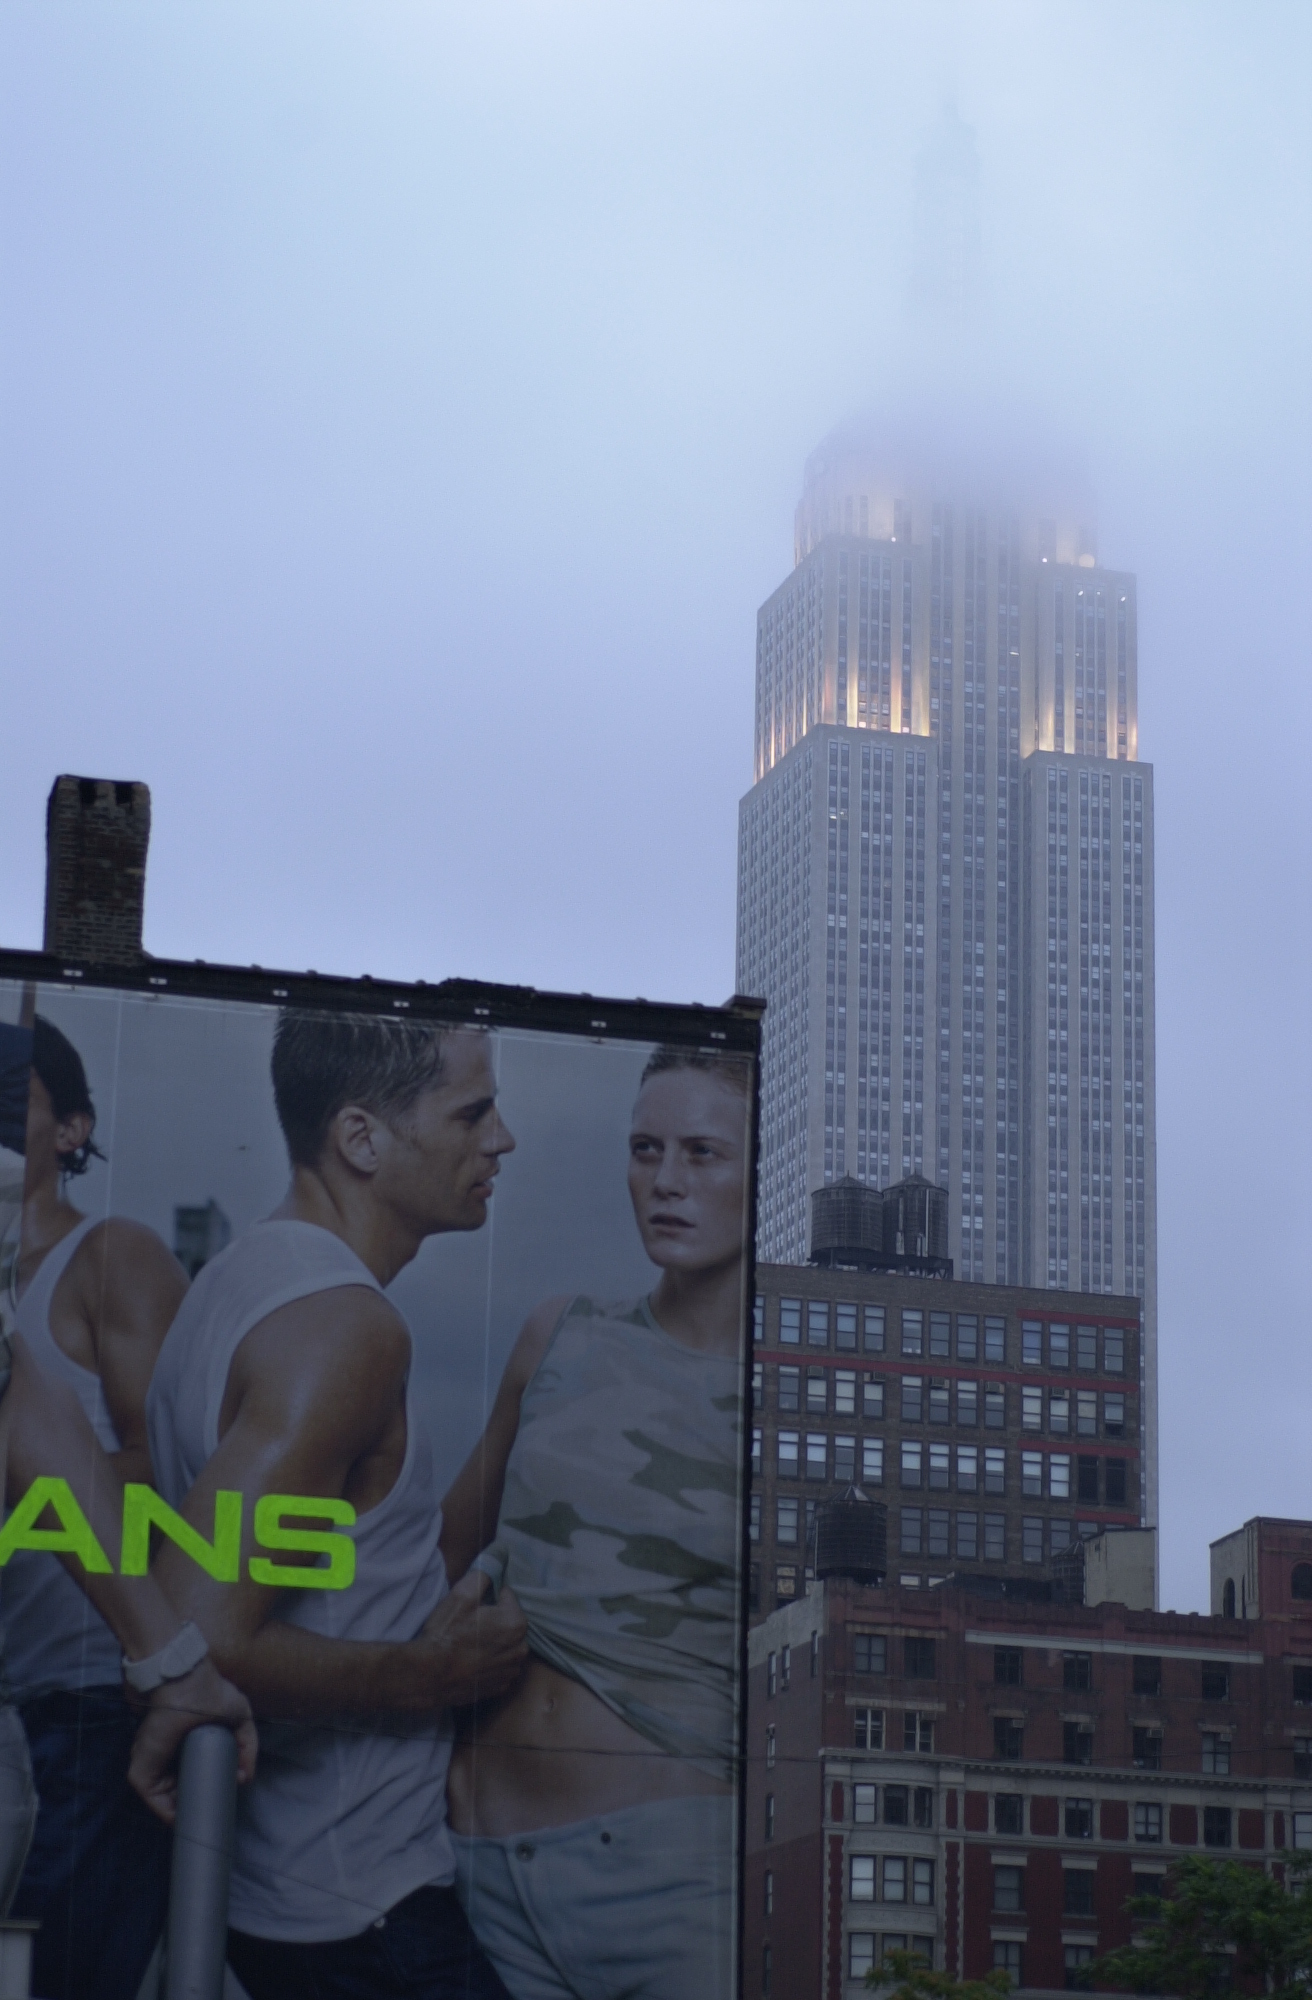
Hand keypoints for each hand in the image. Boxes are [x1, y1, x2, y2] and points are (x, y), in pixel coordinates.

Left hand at [128, 1658, 258, 1824]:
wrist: (177, 1680)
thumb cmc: (206, 1692)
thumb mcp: (240, 1715)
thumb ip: (247, 1745)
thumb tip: (244, 1778)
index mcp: (187, 1745)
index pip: (193, 1774)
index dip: (206, 1788)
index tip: (219, 1798)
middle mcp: (168, 1756)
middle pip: (178, 1790)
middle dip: (193, 1802)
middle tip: (208, 1813)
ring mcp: (153, 1764)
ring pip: (165, 1798)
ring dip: (180, 1811)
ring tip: (197, 1821)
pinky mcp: (141, 1771)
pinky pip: (153, 1800)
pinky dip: (166, 1814)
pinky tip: (181, 1819)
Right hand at [417, 1571, 528, 1708]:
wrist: (429, 1676)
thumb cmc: (446, 1634)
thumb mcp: (461, 1594)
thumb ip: (483, 1576)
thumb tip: (495, 1567)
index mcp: (516, 1623)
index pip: (508, 1597)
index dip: (490, 1597)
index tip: (473, 1606)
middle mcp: (521, 1648)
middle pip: (510, 1623)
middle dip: (496, 1620)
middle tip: (470, 1624)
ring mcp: (511, 1671)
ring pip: (507, 1646)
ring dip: (494, 1642)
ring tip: (470, 1644)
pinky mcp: (500, 1688)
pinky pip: (500, 1667)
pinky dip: (491, 1663)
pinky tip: (472, 1661)